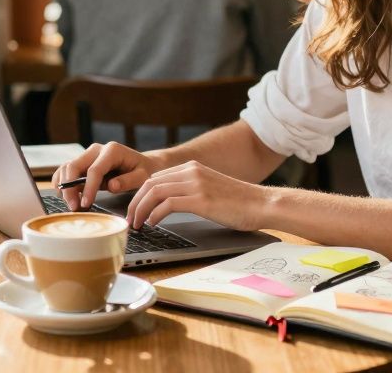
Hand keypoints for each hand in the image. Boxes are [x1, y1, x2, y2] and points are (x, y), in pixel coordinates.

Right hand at [51, 142, 164, 209]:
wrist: (141, 163)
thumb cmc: (143, 170)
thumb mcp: (142, 176)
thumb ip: (128, 180)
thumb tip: (111, 186)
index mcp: (112, 151)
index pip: (94, 170)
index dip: (88, 188)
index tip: (85, 204)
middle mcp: (96, 150)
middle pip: (74, 166)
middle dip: (70, 188)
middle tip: (73, 207)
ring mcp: (87, 155)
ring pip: (67, 168)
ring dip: (64, 187)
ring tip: (71, 205)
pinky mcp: (82, 162)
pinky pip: (66, 171)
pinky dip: (62, 183)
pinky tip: (66, 196)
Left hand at [126, 160, 270, 231]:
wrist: (262, 204)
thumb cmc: (240, 202)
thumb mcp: (211, 189)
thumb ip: (191, 190)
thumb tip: (169, 204)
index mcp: (193, 167)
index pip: (155, 177)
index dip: (140, 194)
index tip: (135, 209)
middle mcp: (192, 172)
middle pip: (150, 183)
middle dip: (135, 202)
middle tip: (129, 219)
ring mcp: (196, 184)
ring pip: (154, 192)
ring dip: (140, 209)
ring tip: (136, 224)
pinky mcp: (201, 199)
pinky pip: (167, 204)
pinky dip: (154, 215)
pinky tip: (152, 224)